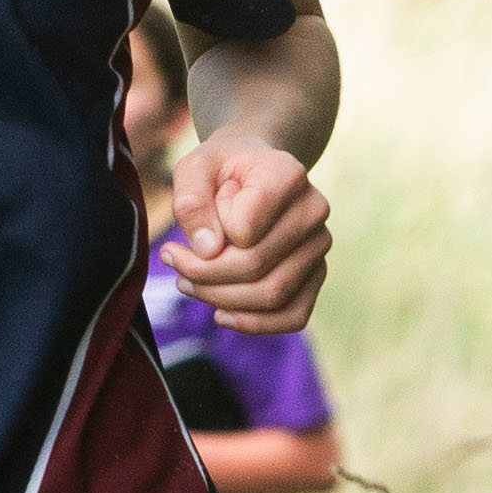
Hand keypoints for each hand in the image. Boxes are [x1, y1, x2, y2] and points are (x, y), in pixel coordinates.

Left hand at [165, 136, 332, 332]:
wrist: (250, 171)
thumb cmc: (220, 170)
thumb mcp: (193, 169)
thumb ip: (192, 201)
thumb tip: (208, 251)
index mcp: (287, 176)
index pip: (244, 227)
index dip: (209, 231)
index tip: (195, 217)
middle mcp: (313, 210)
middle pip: (256, 266)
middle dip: (203, 274)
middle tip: (172, 260)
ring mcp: (318, 245)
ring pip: (272, 296)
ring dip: (220, 298)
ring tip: (188, 283)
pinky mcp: (316, 274)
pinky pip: (294, 315)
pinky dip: (254, 323)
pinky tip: (221, 313)